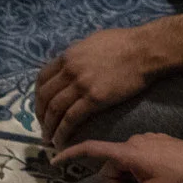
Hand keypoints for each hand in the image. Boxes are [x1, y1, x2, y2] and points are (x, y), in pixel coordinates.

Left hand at [34, 25, 159, 150]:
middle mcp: (69, 70)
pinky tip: (61, 141)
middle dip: (40, 115)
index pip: (42, 78)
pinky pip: (71, 119)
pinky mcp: (95, 99)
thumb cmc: (123, 43)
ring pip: (55, 109)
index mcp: (68, 56)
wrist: (144, 51)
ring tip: (49, 139)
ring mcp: (81, 84)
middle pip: (45, 96)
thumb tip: (73, 59)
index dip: (38, 96)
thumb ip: (78, 53)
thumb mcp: (92, 41)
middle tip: (43, 127)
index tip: (41, 108)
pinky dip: (62, 132)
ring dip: (49, 127)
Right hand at [62, 132, 182, 182]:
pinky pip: (138, 158)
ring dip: (131, 180)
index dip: (71, 155)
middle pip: (111, 167)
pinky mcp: (156, 141)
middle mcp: (133, 142)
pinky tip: (160, 178)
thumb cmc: (182, 179)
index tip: (54, 160)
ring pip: (125, 165)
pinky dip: (141, 172)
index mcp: (128, 153)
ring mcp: (145, 140)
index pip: (92, 150)